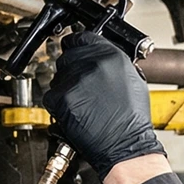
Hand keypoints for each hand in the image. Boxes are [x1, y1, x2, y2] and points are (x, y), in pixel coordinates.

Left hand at [42, 31, 163, 175]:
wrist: (125, 145)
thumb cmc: (131, 120)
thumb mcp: (133, 80)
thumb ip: (114, 63)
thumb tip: (100, 56)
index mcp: (112, 56)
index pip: (83, 37)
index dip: (76, 45)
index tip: (73, 48)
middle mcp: (94, 64)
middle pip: (67, 57)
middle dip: (70, 71)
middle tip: (80, 88)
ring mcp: (76, 80)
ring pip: (57, 77)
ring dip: (64, 88)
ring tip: (82, 104)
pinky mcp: (63, 98)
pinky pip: (51, 96)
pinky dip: (57, 105)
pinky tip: (74, 113)